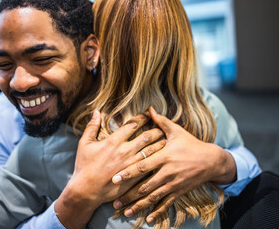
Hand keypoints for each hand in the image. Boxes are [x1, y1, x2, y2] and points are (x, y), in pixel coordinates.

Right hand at [55, 110, 163, 227]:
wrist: (87, 189)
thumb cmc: (84, 166)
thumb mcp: (84, 144)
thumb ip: (92, 126)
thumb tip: (96, 112)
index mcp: (114, 141)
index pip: (133, 124)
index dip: (143, 117)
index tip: (149, 113)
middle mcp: (125, 151)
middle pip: (147, 136)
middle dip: (156, 130)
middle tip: (162, 127)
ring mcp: (131, 164)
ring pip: (151, 151)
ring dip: (160, 144)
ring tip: (167, 140)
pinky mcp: (135, 176)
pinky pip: (150, 166)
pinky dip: (157, 160)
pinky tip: (162, 158)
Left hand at [111, 107, 235, 222]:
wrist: (212, 160)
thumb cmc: (191, 144)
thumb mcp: (177, 131)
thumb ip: (160, 121)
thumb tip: (148, 109)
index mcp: (164, 157)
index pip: (142, 166)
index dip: (128, 173)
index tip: (114, 178)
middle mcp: (168, 172)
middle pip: (145, 185)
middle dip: (129, 194)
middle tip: (114, 200)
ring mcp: (174, 184)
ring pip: (153, 197)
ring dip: (139, 205)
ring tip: (125, 212)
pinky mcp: (179, 191)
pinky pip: (167, 204)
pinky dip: (157, 212)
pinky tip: (148, 219)